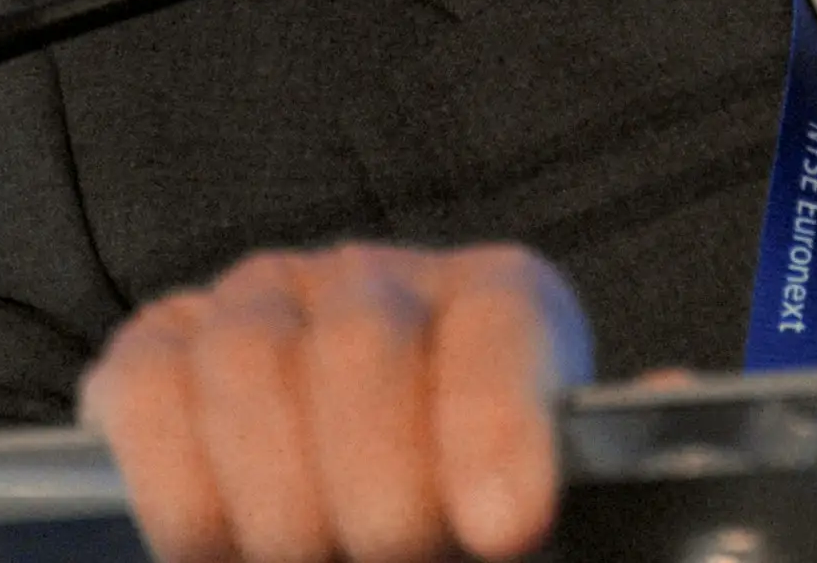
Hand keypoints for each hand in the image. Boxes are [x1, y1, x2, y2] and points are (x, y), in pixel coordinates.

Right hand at [81, 243, 592, 562]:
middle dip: (379, 495)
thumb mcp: (544, 487)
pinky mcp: (161, 349)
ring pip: (245, 365)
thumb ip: (596, 453)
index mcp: (503, 301)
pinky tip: (216, 551)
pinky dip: (173, 484)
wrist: (364, 500)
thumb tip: (673, 406)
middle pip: (362, 348)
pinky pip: (143, 390)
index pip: (501, 324)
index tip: (504, 530)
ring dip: (277, 504)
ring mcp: (260, 301)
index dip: (496, 424)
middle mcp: (378, 280)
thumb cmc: (472, 506)